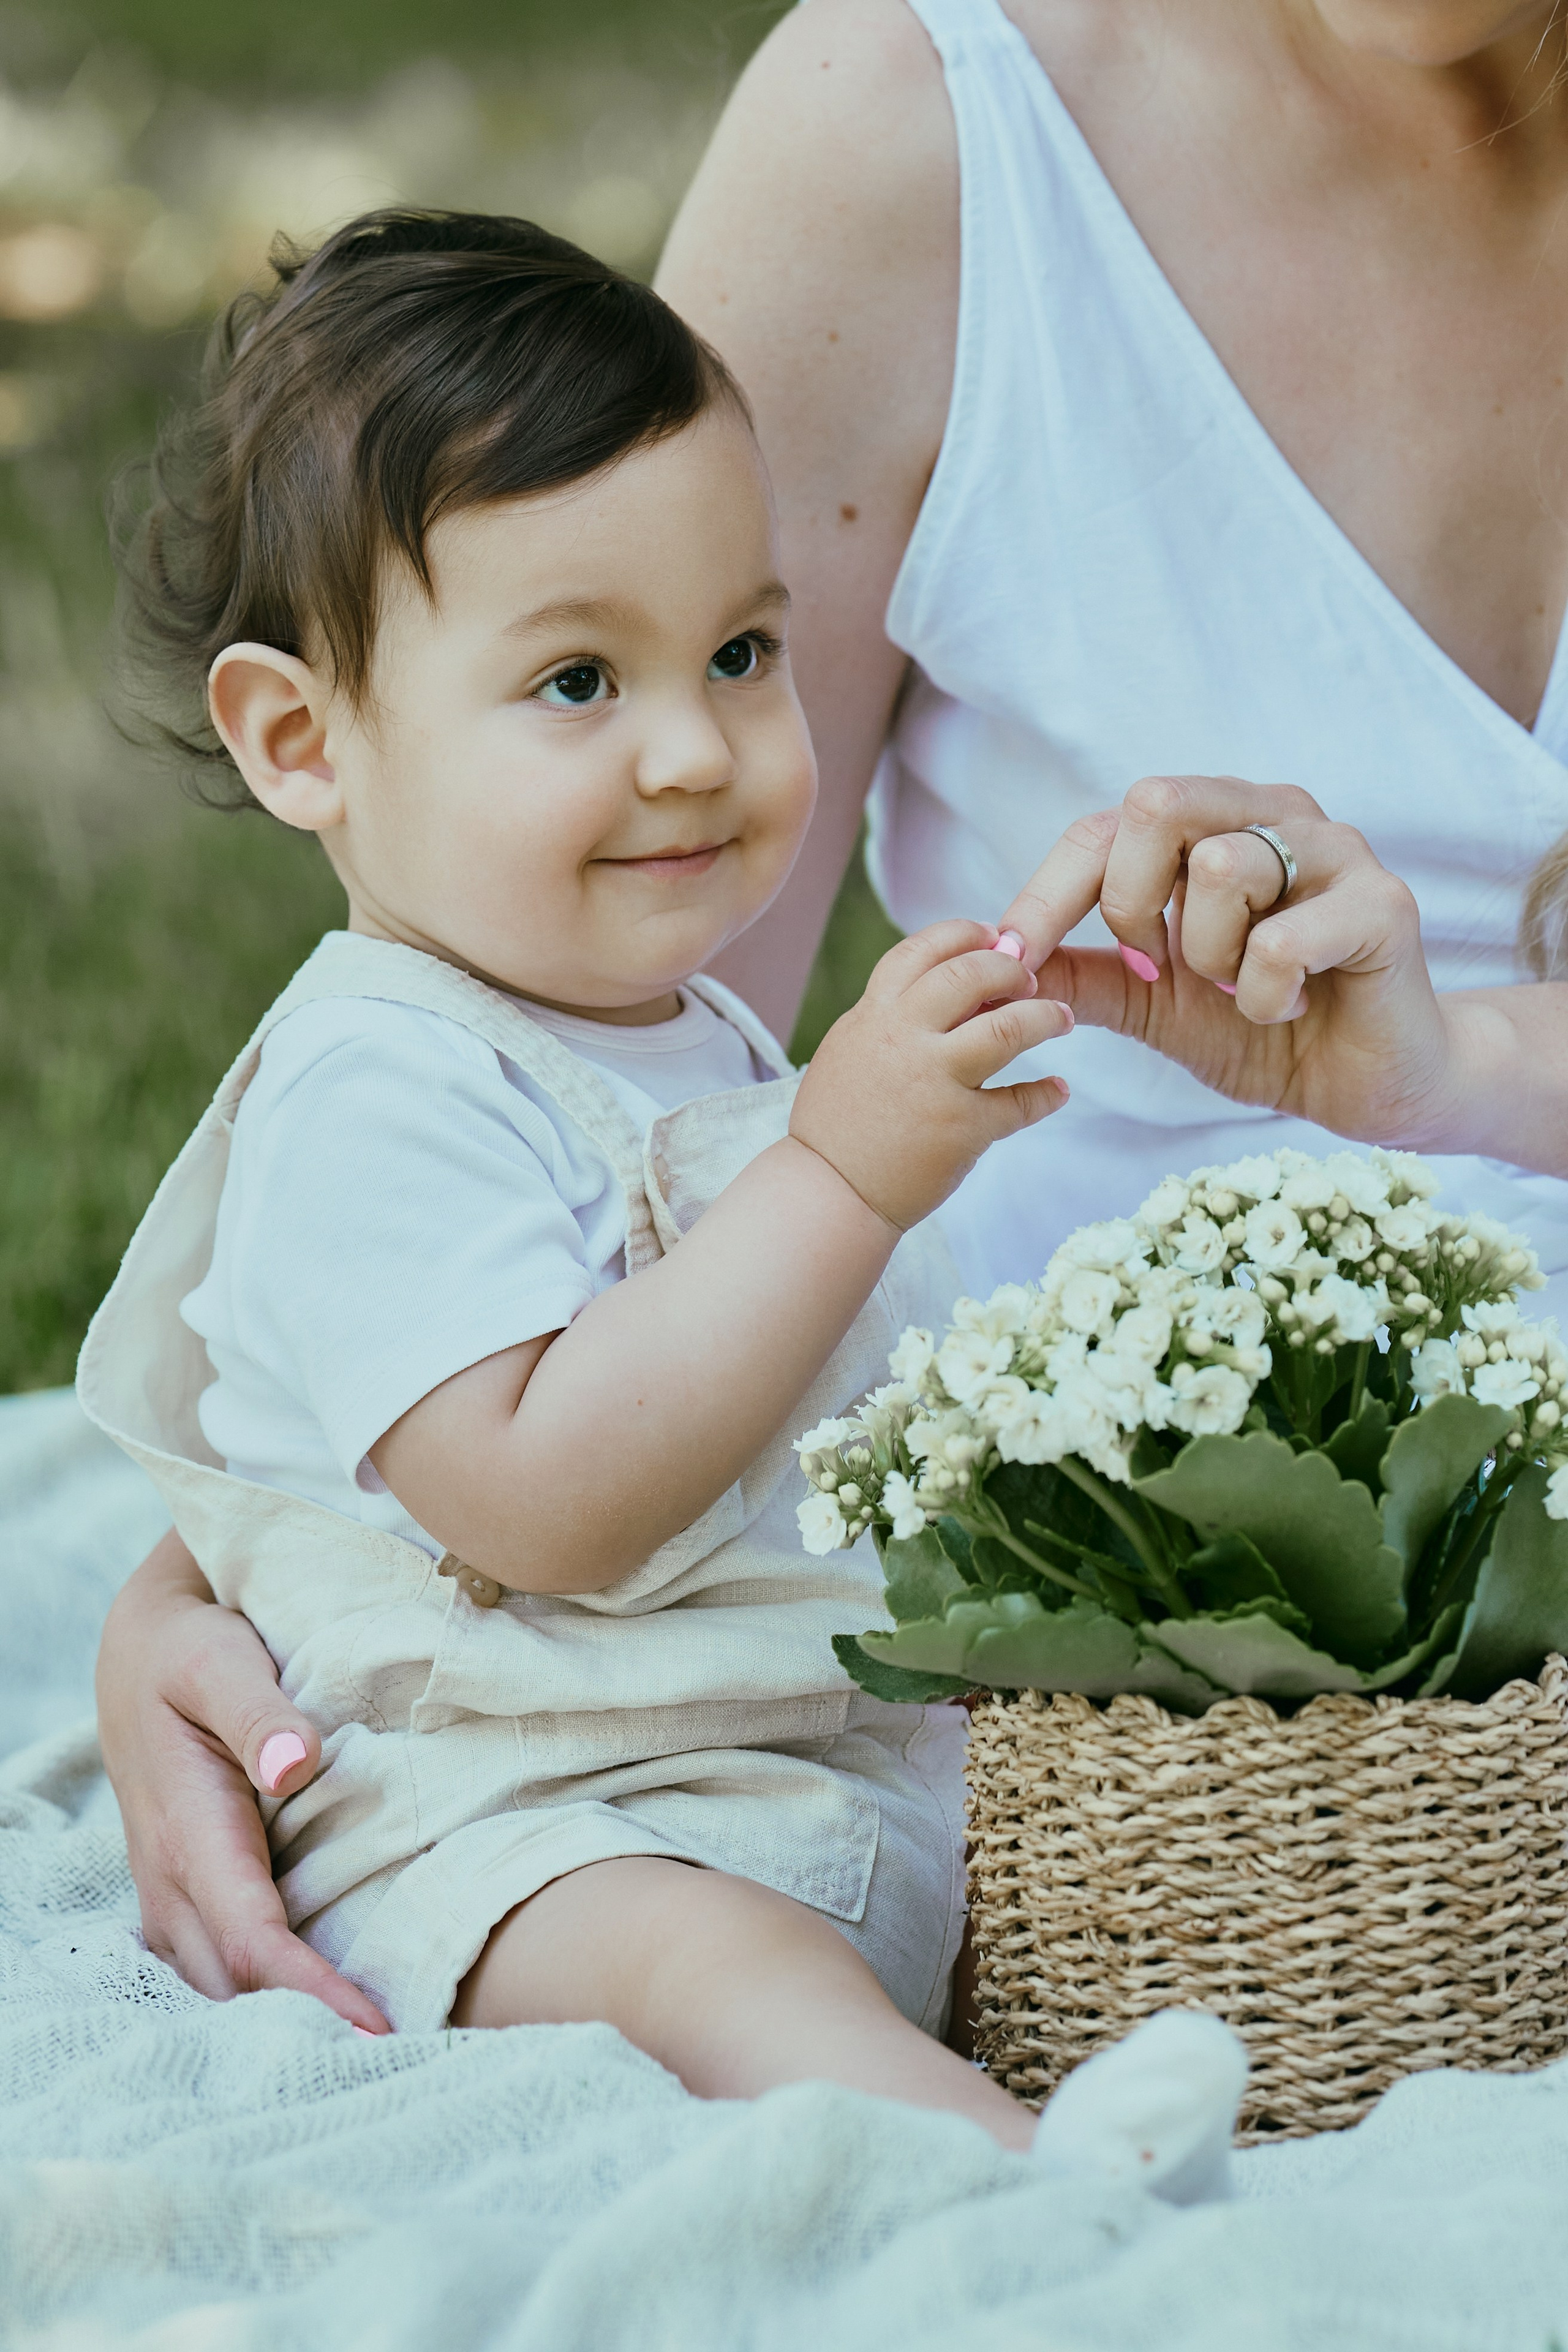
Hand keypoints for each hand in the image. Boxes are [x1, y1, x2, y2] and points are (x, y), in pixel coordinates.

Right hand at [95, 1530, 388, 2031]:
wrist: (139, 1650)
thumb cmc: (191, 1650)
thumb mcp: (221, 1661)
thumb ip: (259, 1713)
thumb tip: (298, 1765)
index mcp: (188, 1833)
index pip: (254, 1939)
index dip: (313, 1991)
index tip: (376, 2028)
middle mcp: (173, 1881)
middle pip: (238, 1985)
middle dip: (306, 2031)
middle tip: (398, 2063)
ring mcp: (173, 1895)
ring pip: (223, 1987)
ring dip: (284, 2023)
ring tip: (371, 2054)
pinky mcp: (186, 1892)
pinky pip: (219, 1965)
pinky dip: (263, 1997)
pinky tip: (321, 2012)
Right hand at [791, 919, 1072, 1228]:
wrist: (826, 1192)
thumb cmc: (836, 1125)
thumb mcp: (848, 1050)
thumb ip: (887, 1017)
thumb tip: (932, 988)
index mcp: (873, 1015)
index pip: (922, 951)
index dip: (963, 935)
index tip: (992, 935)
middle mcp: (904, 1039)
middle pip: (971, 975)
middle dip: (1011, 968)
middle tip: (1030, 979)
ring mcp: (935, 1082)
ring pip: (1008, 1027)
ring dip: (1045, 1016)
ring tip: (1061, 1018)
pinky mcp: (962, 1128)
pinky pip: (1019, 1102)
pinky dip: (1046, 1095)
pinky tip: (1057, 1091)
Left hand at [996, 776, 1461, 1149]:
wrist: (1361, 1085)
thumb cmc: (1260, 1029)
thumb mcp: (1151, 1004)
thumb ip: (1083, 975)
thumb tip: (991, 960)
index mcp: (1213, 823)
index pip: (1105, 825)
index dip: (1047, 893)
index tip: (1012, 959)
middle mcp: (1273, 813)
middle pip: (1155, 803)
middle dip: (1131, 902)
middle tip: (1161, 967)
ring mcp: (1336, 848)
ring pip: (1222, 867)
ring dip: (1210, 958)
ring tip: (1242, 988)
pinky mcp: (1384, 903)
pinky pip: (1282, 941)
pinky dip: (1264, 997)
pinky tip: (1288, 1008)